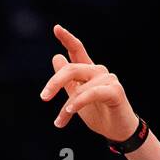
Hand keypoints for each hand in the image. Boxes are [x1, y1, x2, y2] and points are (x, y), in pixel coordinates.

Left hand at [38, 24, 137, 141]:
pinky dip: (78, 103)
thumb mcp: (77, 96)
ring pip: (80, 87)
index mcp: (88, 71)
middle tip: (43, 97)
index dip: (67, 38)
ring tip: (59, 121)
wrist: (116, 130)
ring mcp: (108, 80)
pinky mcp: (115, 91)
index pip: (77, 50)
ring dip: (66, 107)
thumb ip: (67, 80)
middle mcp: (99, 71)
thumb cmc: (98, 113)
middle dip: (55, 82)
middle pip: (73, 68)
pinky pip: (92, 93)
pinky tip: (69, 112)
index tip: (56, 28)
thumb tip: (56, 57)